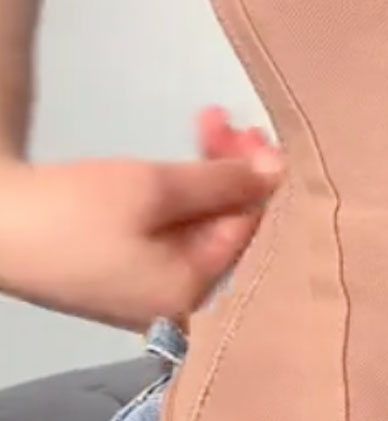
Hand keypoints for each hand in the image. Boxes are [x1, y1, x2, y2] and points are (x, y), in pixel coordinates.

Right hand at [0, 114, 282, 331]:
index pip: (250, 231)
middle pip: (226, 227)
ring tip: (205, 118)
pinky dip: (178, 191)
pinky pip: (169, 229)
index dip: (260, 178)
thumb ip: (225, 181)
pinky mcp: (120, 271)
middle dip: (231, 168)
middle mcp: (176, 302)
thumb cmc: (75, 212)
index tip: (258, 131)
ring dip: (207, 171)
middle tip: (225, 119)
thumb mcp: (157, 188)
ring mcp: (146, 288)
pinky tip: (178, 158)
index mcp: (192, 294)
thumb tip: (279, 174)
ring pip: (199, 222)